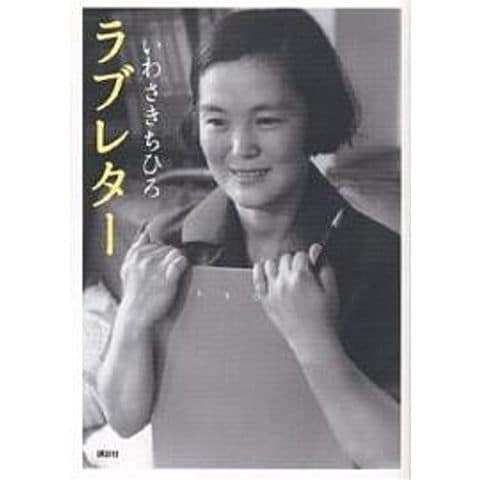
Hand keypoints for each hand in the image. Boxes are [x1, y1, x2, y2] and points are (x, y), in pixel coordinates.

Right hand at [119, 225, 188, 329]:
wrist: (137, 317)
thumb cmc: (135, 295)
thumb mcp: (129, 269)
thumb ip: (136, 250)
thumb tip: (145, 232)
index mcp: (136, 255)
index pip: (157, 244)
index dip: (162, 255)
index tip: (160, 268)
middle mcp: (145, 258)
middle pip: (168, 247)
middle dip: (170, 258)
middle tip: (167, 274)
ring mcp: (156, 267)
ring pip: (176, 253)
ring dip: (177, 262)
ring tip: (172, 276)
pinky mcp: (168, 277)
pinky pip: (182, 261)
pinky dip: (183, 266)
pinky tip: (178, 275)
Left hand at [252, 244, 339, 361]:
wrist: (312, 341)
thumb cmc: (324, 319)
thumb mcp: (332, 290)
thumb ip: (324, 267)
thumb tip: (316, 250)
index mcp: (301, 277)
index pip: (300, 255)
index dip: (307, 259)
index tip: (309, 265)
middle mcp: (284, 282)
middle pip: (285, 258)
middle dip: (293, 261)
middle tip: (300, 271)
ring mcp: (273, 291)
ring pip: (270, 265)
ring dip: (277, 265)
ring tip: (284, 271)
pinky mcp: (266, 301)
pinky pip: (257, 280)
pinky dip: (258, 272)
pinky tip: (262, 269)